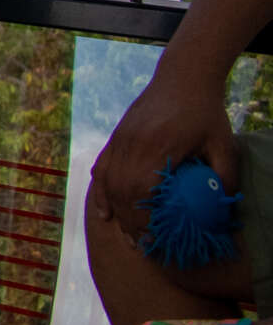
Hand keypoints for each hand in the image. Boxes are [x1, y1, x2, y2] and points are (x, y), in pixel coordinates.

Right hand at [90, 66, 237, 232]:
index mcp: (159, 146)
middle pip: (122, 191)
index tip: (154, 240)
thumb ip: (224, 176)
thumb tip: (221, 208)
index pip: (143, 191)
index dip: (145, 219)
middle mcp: (133, 144)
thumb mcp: (224, 144)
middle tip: (142, 246)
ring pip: (109, 183)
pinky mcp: (116, 137)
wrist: (182, 78)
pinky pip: (101, 169)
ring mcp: (120, 140)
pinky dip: (100, 192)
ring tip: (126, 235)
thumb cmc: (207, 112)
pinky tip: (105, 211)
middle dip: (130, 222)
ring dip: (115, 211)